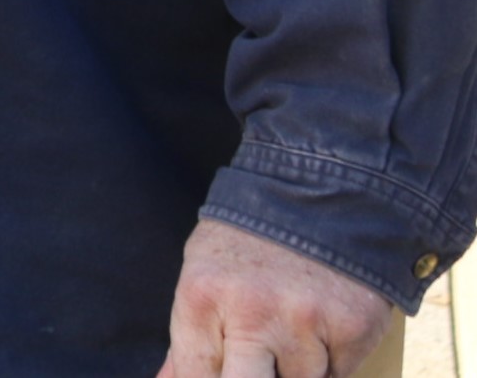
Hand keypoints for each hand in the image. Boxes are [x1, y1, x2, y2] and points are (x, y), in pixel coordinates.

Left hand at [157, 219, 393, 377]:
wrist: (321, 185)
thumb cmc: (250, 238)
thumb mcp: (205, 271)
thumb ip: (190, 339)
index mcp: (203, 296)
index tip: (230, 364)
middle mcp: (252, 310)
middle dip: (252, 376)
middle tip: (261, 357)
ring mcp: (304, 322)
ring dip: (297, 368)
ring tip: (293, 327)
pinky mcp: (353, 328)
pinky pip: (339, 375)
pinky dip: (332, 360)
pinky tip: (325, 324)